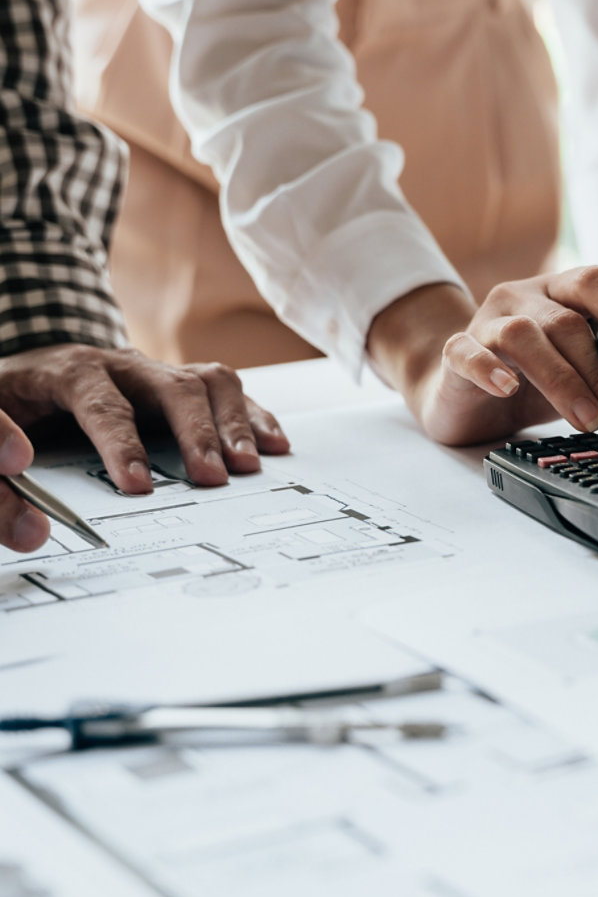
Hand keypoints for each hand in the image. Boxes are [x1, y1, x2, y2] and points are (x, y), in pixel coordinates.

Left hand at [0, 346, 289, 531]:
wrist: (21, 378)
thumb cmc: (8, 409)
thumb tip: (31, 532)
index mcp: (69, 371)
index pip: (102, 404)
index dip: (121, 444)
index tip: (136, 487)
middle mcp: (122, 364)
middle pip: (173, 385)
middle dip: (198, 432)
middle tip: (213, 478)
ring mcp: (156, 372)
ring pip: (209, 380)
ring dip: (234, 424)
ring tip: (250, 465)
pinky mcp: (178, 385)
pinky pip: (226, 392)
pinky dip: (253, 417)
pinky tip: (273, 445)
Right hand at [366, 269, 597, 446]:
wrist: (462, 393)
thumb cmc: (531, 376)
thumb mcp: (582, 367)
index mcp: (559, 291)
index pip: (596, 284)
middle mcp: (522, 297)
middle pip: (568, 323)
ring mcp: (486, 322)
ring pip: (524, 336)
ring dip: (562, 380)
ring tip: (588, 420)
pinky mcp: (456, 354)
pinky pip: (467, 352)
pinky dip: (488, 368)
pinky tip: (508, 388)